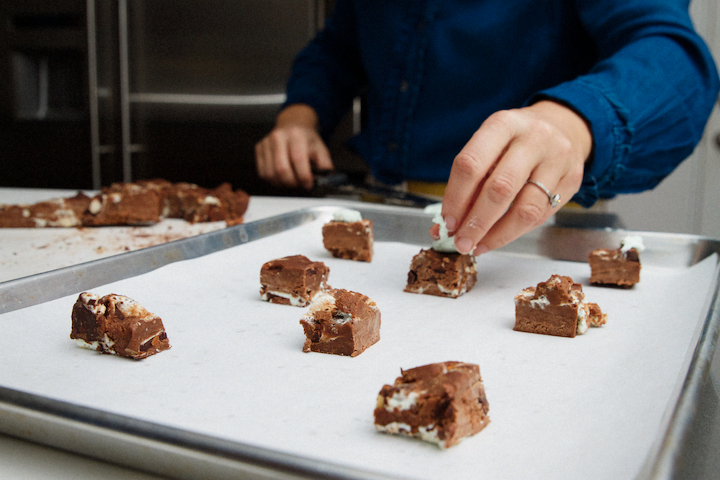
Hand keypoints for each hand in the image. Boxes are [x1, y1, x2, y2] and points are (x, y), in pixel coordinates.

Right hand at [255, 104, 332, 188]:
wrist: (293, 124)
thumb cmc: (307, 139)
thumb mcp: (321, 148)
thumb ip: (325, 164)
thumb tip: (325, 179)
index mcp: (296, 134)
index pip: (298, 159)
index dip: (304, 177)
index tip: (309, 184)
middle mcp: (279, 136)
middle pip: (281, 169)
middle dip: (292, 183)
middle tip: (300, 184)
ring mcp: (266, 142)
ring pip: (271, 174)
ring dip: (283, 183)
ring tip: (292, 181)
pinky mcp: (259, 148)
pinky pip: (263, 173)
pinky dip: (273, 180)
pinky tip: (282, 177)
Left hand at [439, 100, 592, 253]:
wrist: (563, 126)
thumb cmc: (515, 141)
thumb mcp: (490, 145)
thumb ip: (470, 181)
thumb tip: (448, 224)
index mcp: (502, 125)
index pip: (471, 164)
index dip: (456, 198)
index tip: (447, 222)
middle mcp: (533, 138)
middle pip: (500, 188)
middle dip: (476, 222)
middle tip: (461, 242)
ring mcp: (557, 159)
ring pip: (525, 208)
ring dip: (497, 234)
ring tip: (478, 245)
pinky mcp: (572, 180)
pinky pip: (541, 215)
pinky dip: (515, 232)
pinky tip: (498, 237)